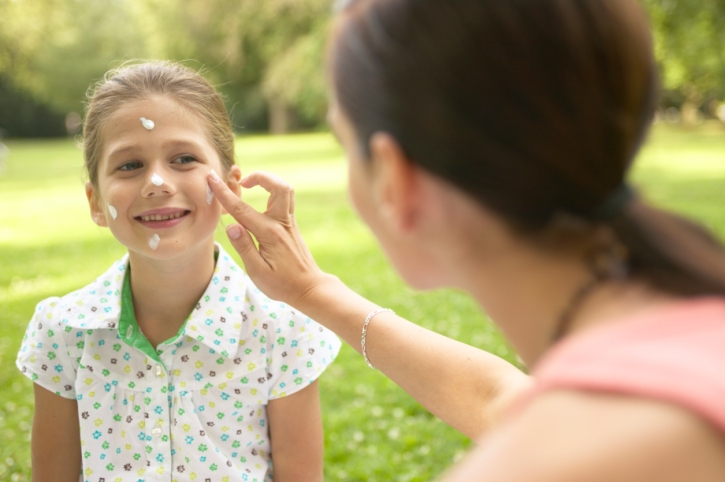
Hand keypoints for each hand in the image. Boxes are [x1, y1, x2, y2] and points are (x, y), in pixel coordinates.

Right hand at [207, 170, 328, 305]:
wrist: (308, 288)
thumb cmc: (282, 284)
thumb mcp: (257, 272)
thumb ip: (244, 247)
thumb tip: (232, 225)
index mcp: (269, 234)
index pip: (242, 209)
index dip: (224, 193)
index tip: (211, 178)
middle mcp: (282, 224)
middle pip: (278, 187)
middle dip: (259, 177)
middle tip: (242, 182)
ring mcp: (289, 222)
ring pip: (286, 190)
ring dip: (269, 181)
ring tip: (251, 185)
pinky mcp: (291, 225)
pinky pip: (286, 199)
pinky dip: (273, 191)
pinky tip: (261, 198)